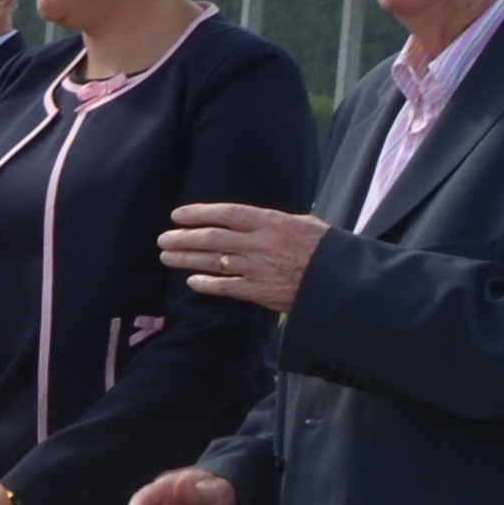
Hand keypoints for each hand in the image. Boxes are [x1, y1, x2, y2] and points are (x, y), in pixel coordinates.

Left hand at [161, 200, 326, 311]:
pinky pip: (226, 287)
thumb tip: (259, 215)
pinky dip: (206, 284)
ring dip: (186, 258)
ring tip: (166, 256)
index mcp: (272, 222)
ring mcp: (258, 268)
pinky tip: (191, 282)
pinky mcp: (259, 291)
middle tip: (163, 238)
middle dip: (184, 237)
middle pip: (212, 238)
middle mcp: (260, 243)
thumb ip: (279, 219)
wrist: (340, 282)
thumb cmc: (326, 250)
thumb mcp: (306, 224)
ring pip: (213, 261)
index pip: (227, 213)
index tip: (178, 214)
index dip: (199, 213)